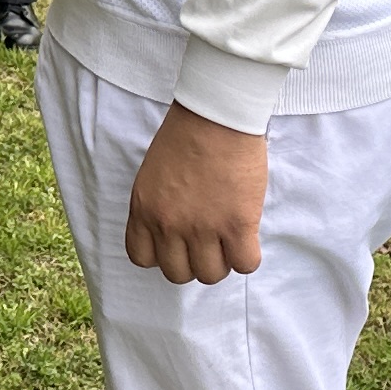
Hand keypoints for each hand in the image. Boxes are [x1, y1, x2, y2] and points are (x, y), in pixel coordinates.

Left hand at [125, 104, 267, 285]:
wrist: (216, 115)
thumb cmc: (185, 134)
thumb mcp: (152, 174)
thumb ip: (156, 206)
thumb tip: (173, 231)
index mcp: (143, 210)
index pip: (142, 258)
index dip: (162, 254)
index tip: (176, 243)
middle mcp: (169, 225)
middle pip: (178, 273)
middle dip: (193, 261)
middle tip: (207, 241)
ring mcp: (203, 228)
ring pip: (211, 274)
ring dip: (222, 261)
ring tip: (229, 239)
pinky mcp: (237, 224)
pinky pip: (245, 264)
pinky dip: (247, 256)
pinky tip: (248, 238)